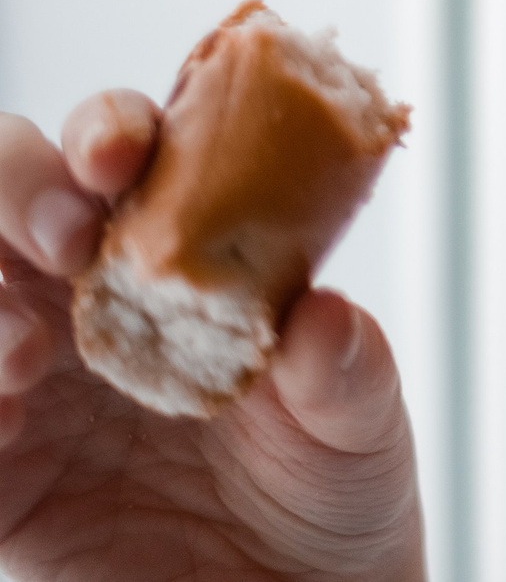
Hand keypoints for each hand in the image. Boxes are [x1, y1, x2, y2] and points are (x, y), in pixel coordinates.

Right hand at [0, 92, 424, 581]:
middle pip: (13, 188)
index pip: (122, 153)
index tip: (123, 153)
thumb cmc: (335, 483)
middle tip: (68, 237)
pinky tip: (5, 424)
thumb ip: (346, 371)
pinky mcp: (0, 474)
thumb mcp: (363, 426)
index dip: (109, 129)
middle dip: (19, 183)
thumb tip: (324, 316)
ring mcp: (30, 380)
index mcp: (179, 252)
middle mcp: (90, 296)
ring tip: (26, 352)